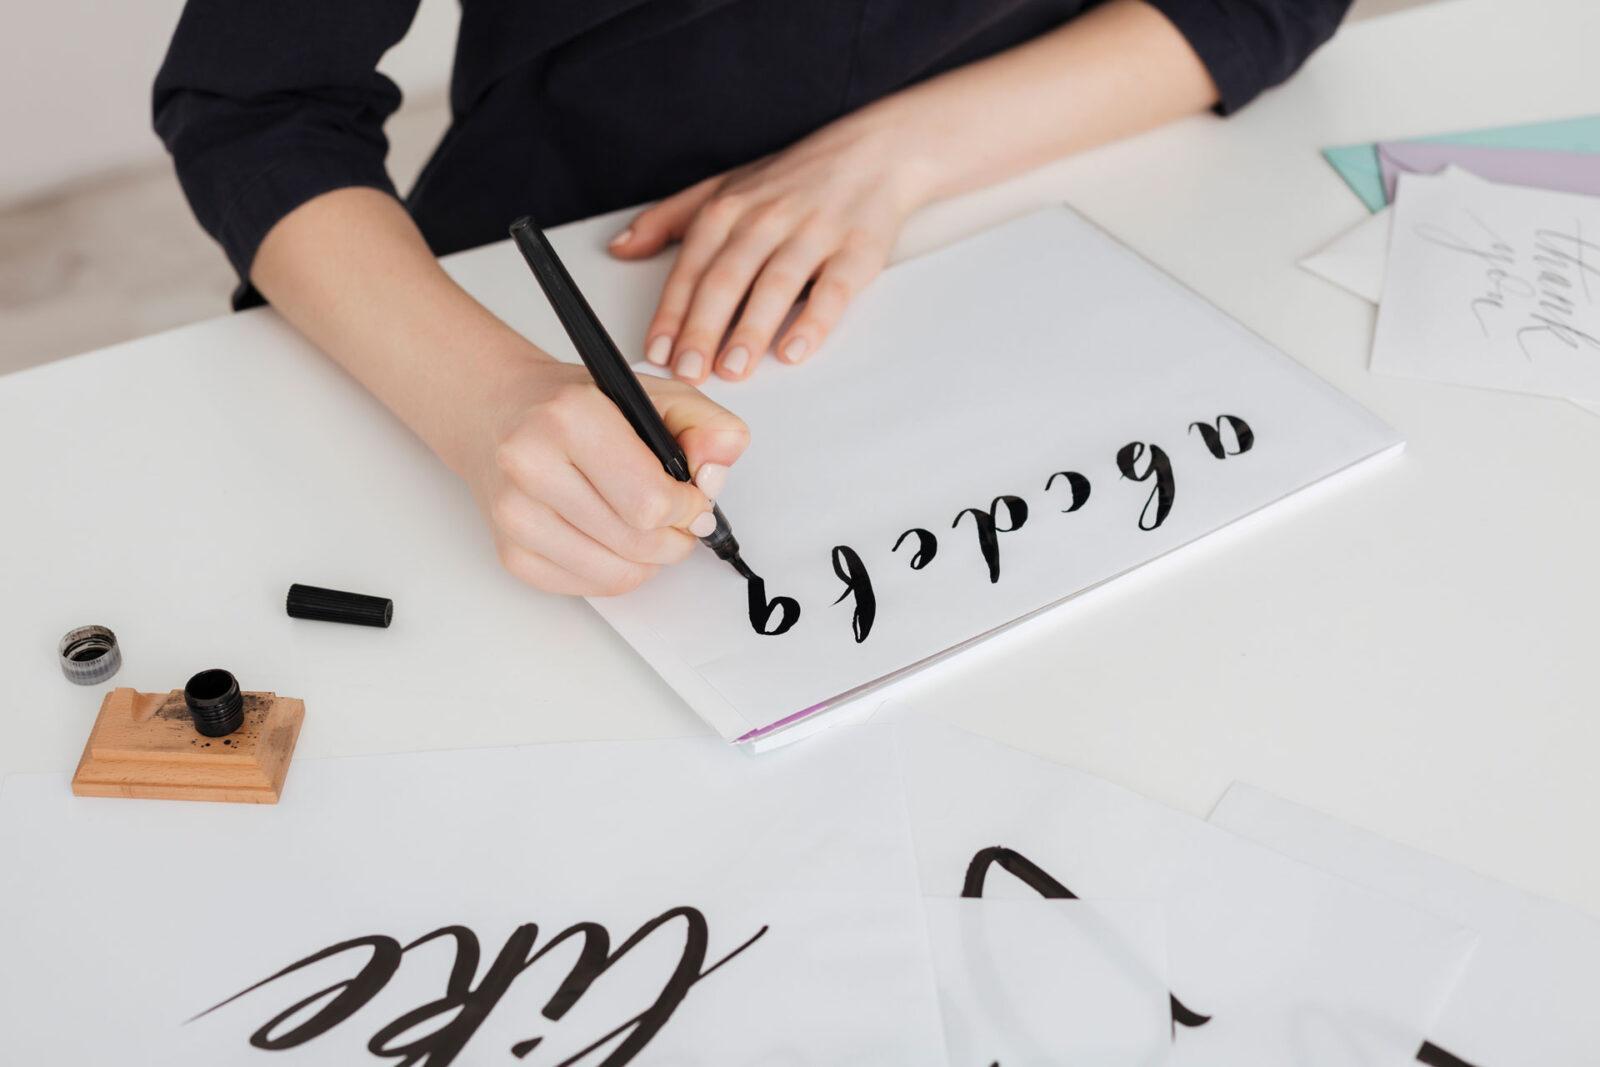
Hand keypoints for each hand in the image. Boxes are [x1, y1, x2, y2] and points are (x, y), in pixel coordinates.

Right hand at [466, 358, 749, 595]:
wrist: (497, 411)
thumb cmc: (576, 405)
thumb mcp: (653, 395)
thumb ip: (705, 426)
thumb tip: (717, 471)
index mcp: (569, 417)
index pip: (651, 501)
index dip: (688, 508)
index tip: (692, 498)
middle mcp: (530, 465)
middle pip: (638, 543)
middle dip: (674, 536)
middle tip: (678, 518)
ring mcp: (514, 515)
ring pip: (617, 573)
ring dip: (649, 559)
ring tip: (647, 528)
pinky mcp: (510, 553)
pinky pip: (589, 588)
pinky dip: (616, 571)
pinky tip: (613, 539)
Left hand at [609, 110, 934, 383]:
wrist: (875, 151)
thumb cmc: (795, 178)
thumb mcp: (725, 187)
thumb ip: (669, 219)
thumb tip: (620, 246)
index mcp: (730, 208)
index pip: (691, 266)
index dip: (671, 312)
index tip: (657, 351)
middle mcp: (767, 218)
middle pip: (727, 279)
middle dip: (703, 329)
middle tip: (689, 371)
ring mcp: (813, 233)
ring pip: (775, 284)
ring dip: (751, 330)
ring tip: (732, 369)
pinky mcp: (857, 250)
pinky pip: (833, 290)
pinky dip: (814, 321)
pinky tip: (795, 349)